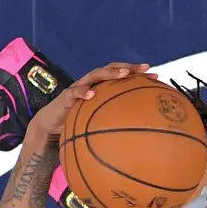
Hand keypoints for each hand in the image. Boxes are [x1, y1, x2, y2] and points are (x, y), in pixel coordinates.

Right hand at [28, 62, 157, 141]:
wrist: (51, 127)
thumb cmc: (77, 124)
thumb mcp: (99, 124)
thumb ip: (115, 125)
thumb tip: (139, 139)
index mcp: (101, 89)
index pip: (121, 77)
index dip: (137, 75)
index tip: (156, 76)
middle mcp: (91, 85)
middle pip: (111, 70)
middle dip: (128, 68)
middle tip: (144, 69)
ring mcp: (79, 88)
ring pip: (95, 75)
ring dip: (110, 73)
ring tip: (124, 74)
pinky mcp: (66, 97)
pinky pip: (75, 92)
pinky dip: (84, 92)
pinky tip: (92, 95)